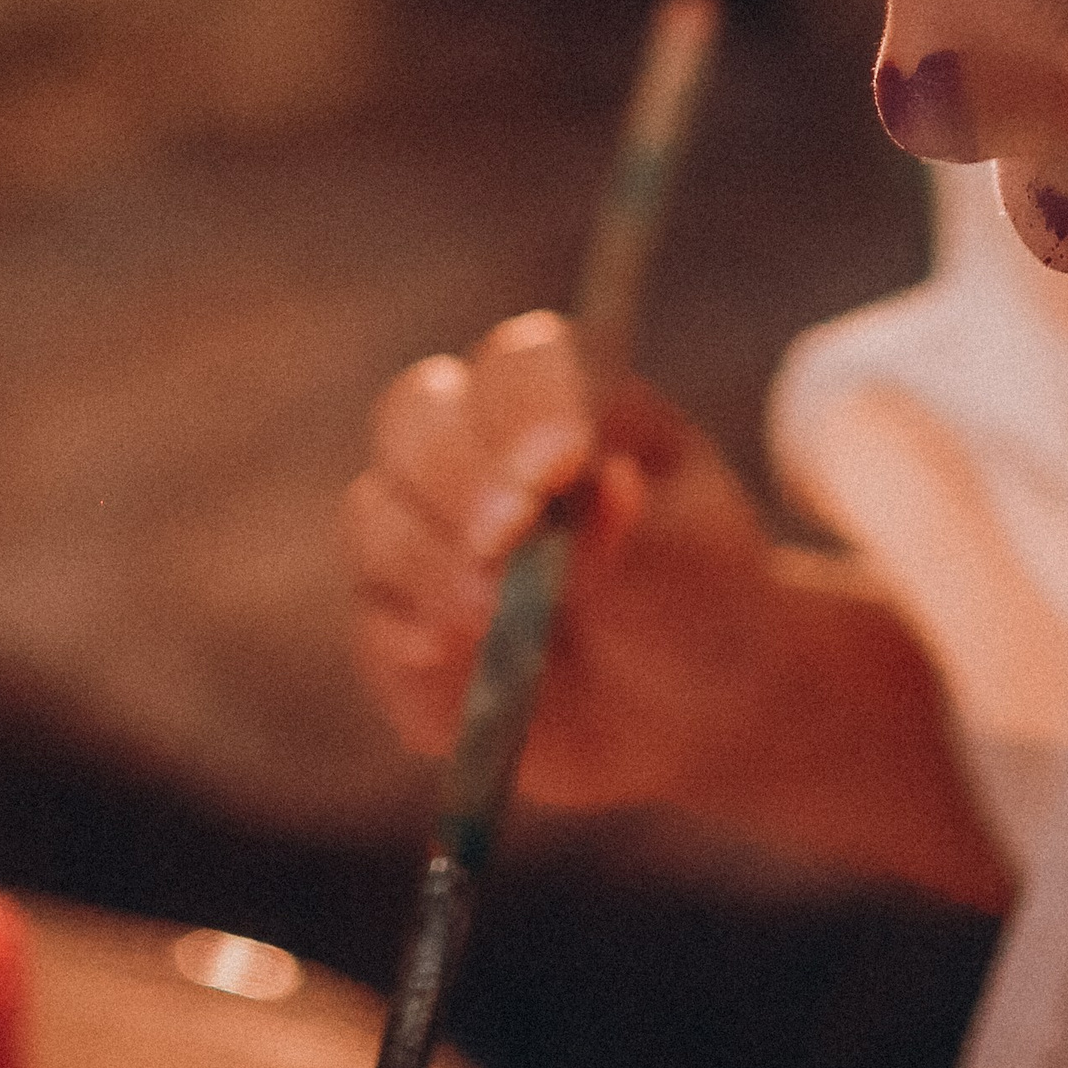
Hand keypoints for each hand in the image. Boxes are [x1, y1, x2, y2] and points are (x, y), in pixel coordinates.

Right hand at [340, 309, 787, 812]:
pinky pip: (371, 629)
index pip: (519, 364)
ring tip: (498, 620)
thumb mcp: (694, 561)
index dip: (524, 407)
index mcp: (564, 398)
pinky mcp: (397, 621)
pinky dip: (411, 653)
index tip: (559, 466)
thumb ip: (640, 529)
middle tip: (502, 543)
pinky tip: (468, 679)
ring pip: (375, 515)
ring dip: (429, 567)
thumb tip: (605, 486)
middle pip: (414, 417)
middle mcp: (475, 444)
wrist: (687, 703)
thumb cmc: (696, 599)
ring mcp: (423, 529)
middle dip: (453, 479)